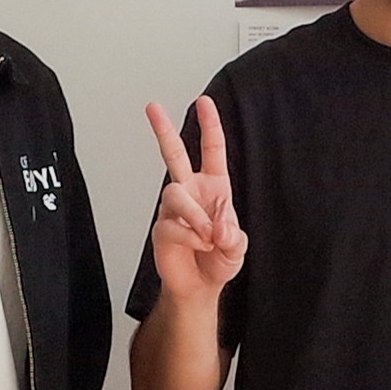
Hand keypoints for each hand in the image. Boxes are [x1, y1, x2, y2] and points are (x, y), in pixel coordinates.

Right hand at [143, 95, 245, 302]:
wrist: (200, 287)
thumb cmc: (219, 259)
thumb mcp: (238, 246)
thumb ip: (233, 235)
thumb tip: (218, 228)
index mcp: (214, 187)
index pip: (211, 150)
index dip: (209, 125)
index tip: (203, 102)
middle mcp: (190, 191)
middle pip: (173, 154)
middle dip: (163, 130)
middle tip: (152, 106)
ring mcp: (173, 209)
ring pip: (175, 194)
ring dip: (195, 216)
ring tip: (209, 237)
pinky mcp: (161, 229)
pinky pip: (173, 225)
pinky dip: (191, 238)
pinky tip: (199, 247)